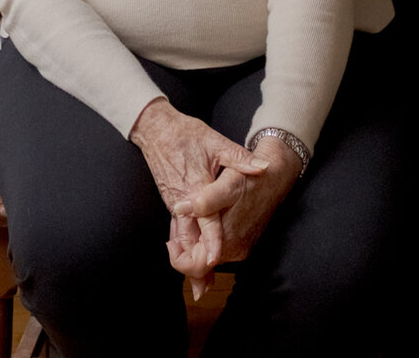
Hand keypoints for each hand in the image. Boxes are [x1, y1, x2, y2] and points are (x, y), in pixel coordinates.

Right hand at [128, 98, 266, 302]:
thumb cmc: (184, 133)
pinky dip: (182, 248)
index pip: (206, 216)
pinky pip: (177, 230)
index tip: (216, 257)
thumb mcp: (214, 141)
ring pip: (181, 238)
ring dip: (188, 261)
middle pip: (189, 237)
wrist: (154, 128)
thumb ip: (240, 157)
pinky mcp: (171, 202)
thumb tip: (264, 166)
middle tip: (203, 289)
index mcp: (195, 185)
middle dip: (195, 264)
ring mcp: (174, 202)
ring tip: (198, 287)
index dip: (211, 238)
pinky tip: (185, 261)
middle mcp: (183, 199)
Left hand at [167, 137, 299, 287]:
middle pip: (199, 262)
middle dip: (183, 244)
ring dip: (192, 239)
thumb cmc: (250, 179)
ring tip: (187, 214)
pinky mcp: (241, 240)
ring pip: (206, 253)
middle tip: (177, 219)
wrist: (274, 177)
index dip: (178, 257)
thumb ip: (204, 201)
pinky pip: (216, 247)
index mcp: (229, 241)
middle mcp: (235, 250)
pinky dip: (203, 237)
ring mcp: (240, 246)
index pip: (196, 267)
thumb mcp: (227, 185)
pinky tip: (198, 219)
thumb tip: (179, 210)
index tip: (170, 239)